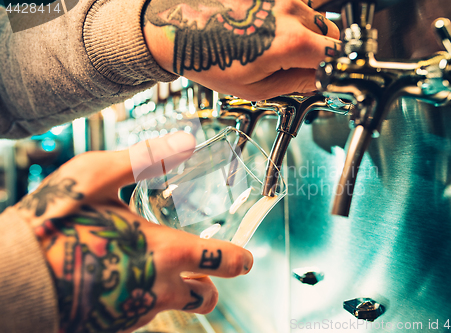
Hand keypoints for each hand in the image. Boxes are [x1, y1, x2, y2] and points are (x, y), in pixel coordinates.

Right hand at [16, 132, 252, 332]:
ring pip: (175, 308)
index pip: (221, 262)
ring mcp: (135, 311)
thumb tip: (185, 142)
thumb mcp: (99, 177)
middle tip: (203, 268)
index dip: (239, 259)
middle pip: (206, 297)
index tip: (245, 258)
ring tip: (156, 265)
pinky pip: (142, 313)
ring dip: (178, 290)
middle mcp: (157, 288)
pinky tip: (124, 274)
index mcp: (166, 252)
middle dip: (211, 283)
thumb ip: (146, 159)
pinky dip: (145, 296)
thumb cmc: (54, 225)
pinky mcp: (113, 324)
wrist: (14, 277)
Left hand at [142, 0, 339, 100]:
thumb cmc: (206, 57)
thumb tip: (317, 82)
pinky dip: (293, 17)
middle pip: (330, 33)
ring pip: (315, 15)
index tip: (325, 77)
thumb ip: (294, 84)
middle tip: (301, 66)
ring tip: (278, 46)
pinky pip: (296, 3)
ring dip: (309, 32)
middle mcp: (290, 11)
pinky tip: (270, 29)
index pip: (334, 57)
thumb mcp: (252, 88)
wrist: (177, 26)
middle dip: (322, 52)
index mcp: (289, 42)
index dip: (332, 71)